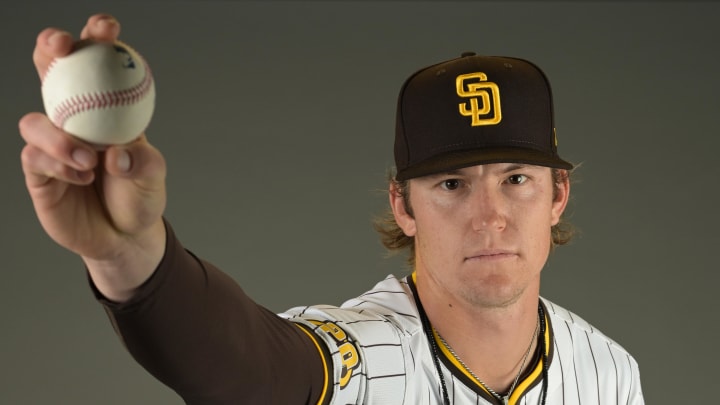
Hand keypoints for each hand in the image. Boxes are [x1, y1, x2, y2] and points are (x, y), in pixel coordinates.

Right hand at [19, 14, 166, 301]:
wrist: (124, 237)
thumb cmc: (140, 196)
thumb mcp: (154, 177)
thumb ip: (142, 162)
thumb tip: (117, 152)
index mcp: (106, 108)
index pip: (97, 65)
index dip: (95, 38)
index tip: (106, 29)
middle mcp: (74, 120)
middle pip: (52, 73)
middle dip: (51, 48)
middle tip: (63, 47)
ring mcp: (52, 145)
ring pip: (35, 121)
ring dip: (60, 137)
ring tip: (91, 161)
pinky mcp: (38, 172)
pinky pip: (35, 157)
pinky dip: (58, 164)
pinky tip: (82, 176)